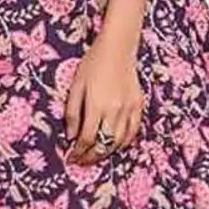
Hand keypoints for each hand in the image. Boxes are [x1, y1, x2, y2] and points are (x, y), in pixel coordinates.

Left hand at [64, 30, 145, 163]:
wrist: (117, 48)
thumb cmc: (92, 63)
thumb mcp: (76, 86)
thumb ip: (72, 112)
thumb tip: (71, 136)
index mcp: (96, 105)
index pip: (87, 138)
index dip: (78, 152)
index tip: (71, 157)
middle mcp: (114, 110)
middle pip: (103, 144)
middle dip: (91, 157)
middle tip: (81, 161)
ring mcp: (129, 109)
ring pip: (119, 141)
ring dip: (107, 152)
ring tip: (96, 156)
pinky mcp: (138, 105)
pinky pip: (133, 131)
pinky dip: (124, 142)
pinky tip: (115, 145)